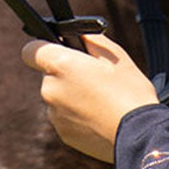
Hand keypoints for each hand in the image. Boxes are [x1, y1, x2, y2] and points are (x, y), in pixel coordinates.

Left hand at [22, 34, 159, 163]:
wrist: (138, 134)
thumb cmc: (128, 89)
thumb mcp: (113, 53)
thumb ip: (88, 39)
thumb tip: (76, 34)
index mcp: (61, 66)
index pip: (31, 50)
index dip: (43, 46)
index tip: (60, 48)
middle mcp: (50, 90)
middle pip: (49, 73)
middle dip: (66, 71)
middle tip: (93, 74)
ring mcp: (54, 115)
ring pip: (58, 94)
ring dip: (72, 92)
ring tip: (101, 97)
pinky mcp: (63, 134)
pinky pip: (64, 115)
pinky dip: (77, 112)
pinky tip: (99, 114)